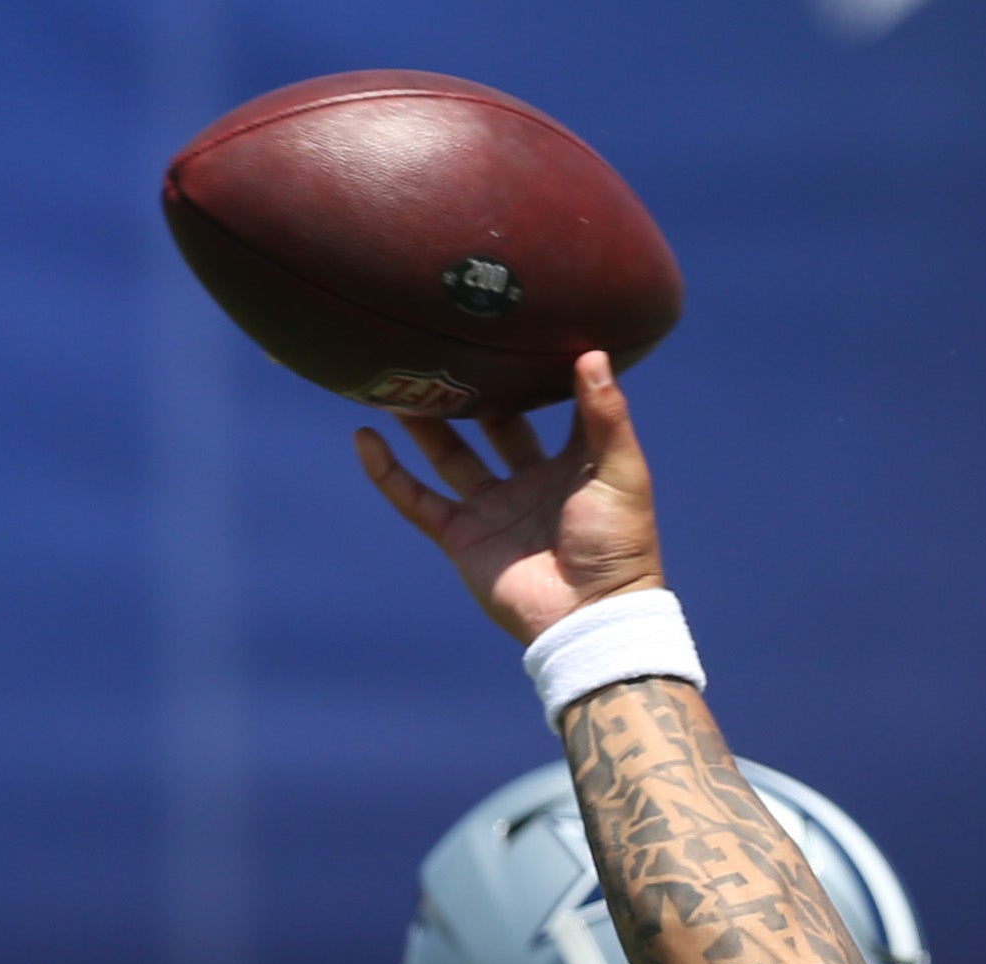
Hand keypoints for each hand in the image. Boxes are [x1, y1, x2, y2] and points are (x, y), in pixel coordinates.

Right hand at [354, 350, 664, 646]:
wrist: (590, 617)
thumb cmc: (618, 546)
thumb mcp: (621, 472)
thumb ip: (605, 416)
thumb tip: (591, 353)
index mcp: (573, 464)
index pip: (555, 407)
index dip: (540, 372)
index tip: (520, 325)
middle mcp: (529, 481)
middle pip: (494, 424)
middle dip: (474, 390)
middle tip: (448, 344)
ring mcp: (493, 509)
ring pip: (449, 453)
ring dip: (424, 420)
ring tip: (399, 377)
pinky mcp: (463, 536)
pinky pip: (417, 500)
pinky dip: (388, 473)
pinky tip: (364, 438)